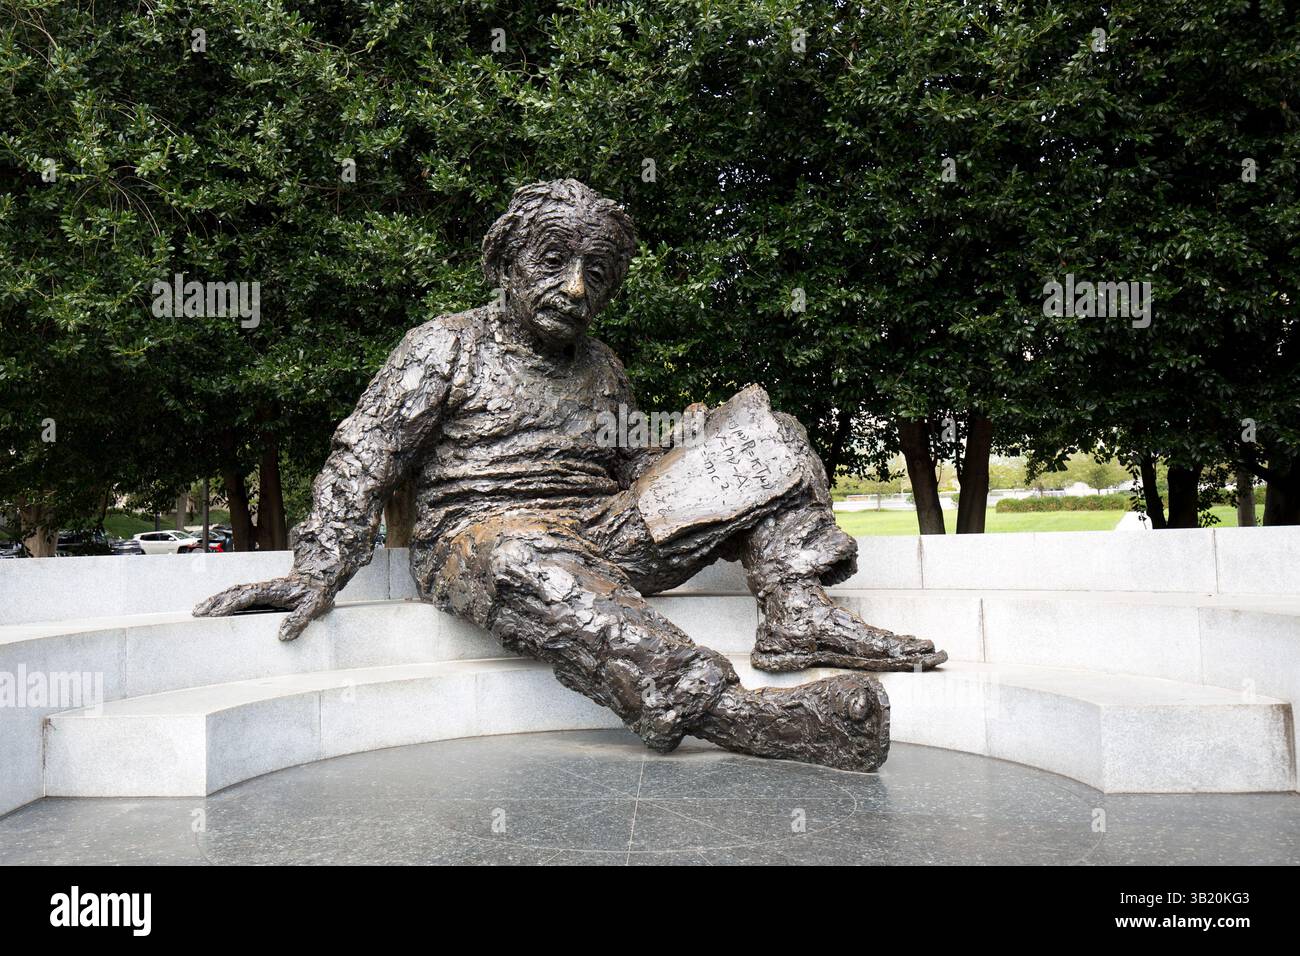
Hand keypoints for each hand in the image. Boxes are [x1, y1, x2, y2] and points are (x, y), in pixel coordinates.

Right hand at [193, 572, 333, 641]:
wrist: (320, 578)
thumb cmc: (316, 592)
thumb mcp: (313, 606)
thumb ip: (299, 620)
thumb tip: (283, 636)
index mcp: (273, 590)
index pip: (247, 596)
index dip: (231, 604)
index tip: (216, 614)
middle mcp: (263, 588)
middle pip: (234, 592)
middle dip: (215, 602)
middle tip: (197, 613)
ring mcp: (261, 590)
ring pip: (233, 593)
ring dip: (216, 600)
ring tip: (198, 611)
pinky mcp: (261, 594)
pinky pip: (239, 596)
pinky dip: (225, 601)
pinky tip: (216, 609)